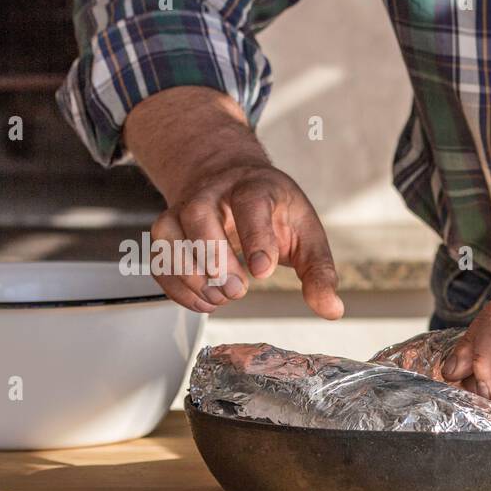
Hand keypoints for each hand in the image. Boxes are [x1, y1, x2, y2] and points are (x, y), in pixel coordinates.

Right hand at [148, 162, 343, 317]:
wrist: (232, 181)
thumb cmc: (273, 210)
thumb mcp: (306, 234)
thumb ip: (319, 272)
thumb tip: (331, 309)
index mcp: (255, 187)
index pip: (250, 203)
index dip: (255, 238)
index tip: (262, 271)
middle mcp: (214, 193)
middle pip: (200, 216)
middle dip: (216, 259)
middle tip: (238, 289)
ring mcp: (185, 209)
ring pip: (171, 234)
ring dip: (192, 275)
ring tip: (221, 298)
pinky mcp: (168, 230)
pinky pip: (159, 258)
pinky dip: (175, 287)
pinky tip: (202, 302)